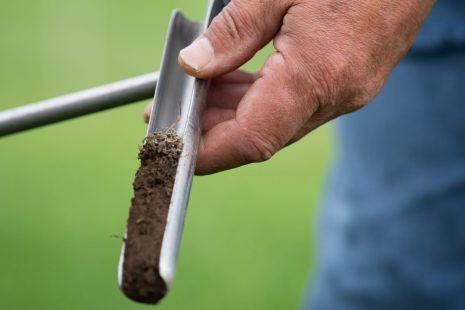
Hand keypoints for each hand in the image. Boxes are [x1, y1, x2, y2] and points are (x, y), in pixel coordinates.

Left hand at [145, 0, 434, 174]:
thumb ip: (234, 34)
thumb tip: (194, 66)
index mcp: (316, 75)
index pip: (252, 138)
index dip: (208, 152)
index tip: (174, 150)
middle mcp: (334, 98)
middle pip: (259, 137)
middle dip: (211, 132)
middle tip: (173, 113)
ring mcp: (345, 96)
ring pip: (274, 124)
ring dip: (232, 115)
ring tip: (198, 92)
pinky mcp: (347, 87)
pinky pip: (292, 108)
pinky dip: (257, 102)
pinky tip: (232, 83)